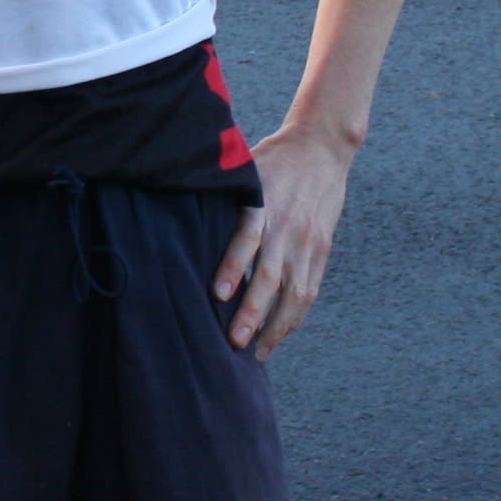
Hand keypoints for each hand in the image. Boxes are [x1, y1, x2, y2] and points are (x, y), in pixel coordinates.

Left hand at [212, 123, 356, 357]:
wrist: (322, 147)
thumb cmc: (272, 159)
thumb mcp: (244, 169)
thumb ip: (221, 195)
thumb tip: (178, 215)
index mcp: (264, 205)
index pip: (247, 239)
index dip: (232, 267)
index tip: (216, 294)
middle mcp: (288, 227)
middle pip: (271, 276)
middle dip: (253, 312)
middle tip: (234, 341)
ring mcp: (308, 242)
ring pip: (295, 293)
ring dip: (277, 326)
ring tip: (257, 353)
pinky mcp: (322, 251)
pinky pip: (309, 291)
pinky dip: (294, 317)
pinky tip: (278, 336)